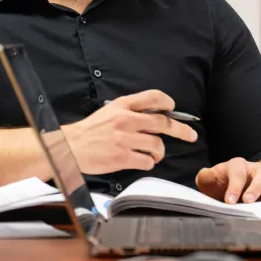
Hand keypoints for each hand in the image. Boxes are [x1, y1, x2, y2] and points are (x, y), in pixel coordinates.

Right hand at [63, 90, 197, 174]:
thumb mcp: (110, 111)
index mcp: (123, 105)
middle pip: (163, 123)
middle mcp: (126, 120)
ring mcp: (125, 139)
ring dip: (160, 152)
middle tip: (191, 135)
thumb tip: (155, 116)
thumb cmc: (90, 131)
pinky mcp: (122, 157)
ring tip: (154, 154)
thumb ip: (130, 111)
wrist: (70, 146)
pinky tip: (142, 161)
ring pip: (157, 145)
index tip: (173, 109)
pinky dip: (149, 163)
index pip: (153, 97)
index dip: (167, 103)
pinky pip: (147, 161)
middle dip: (181, 130)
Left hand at [196, 158, 260, 203]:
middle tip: (248, 201)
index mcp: (237, 165)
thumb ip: (205, 177)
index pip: (237, 173)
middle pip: (258, 174)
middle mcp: (254, 169)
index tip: (229, 201)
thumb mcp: (209, 180)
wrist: (228, 189)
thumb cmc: (220, 184)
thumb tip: (204, 175)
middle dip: (254, 188)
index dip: (234, 186)